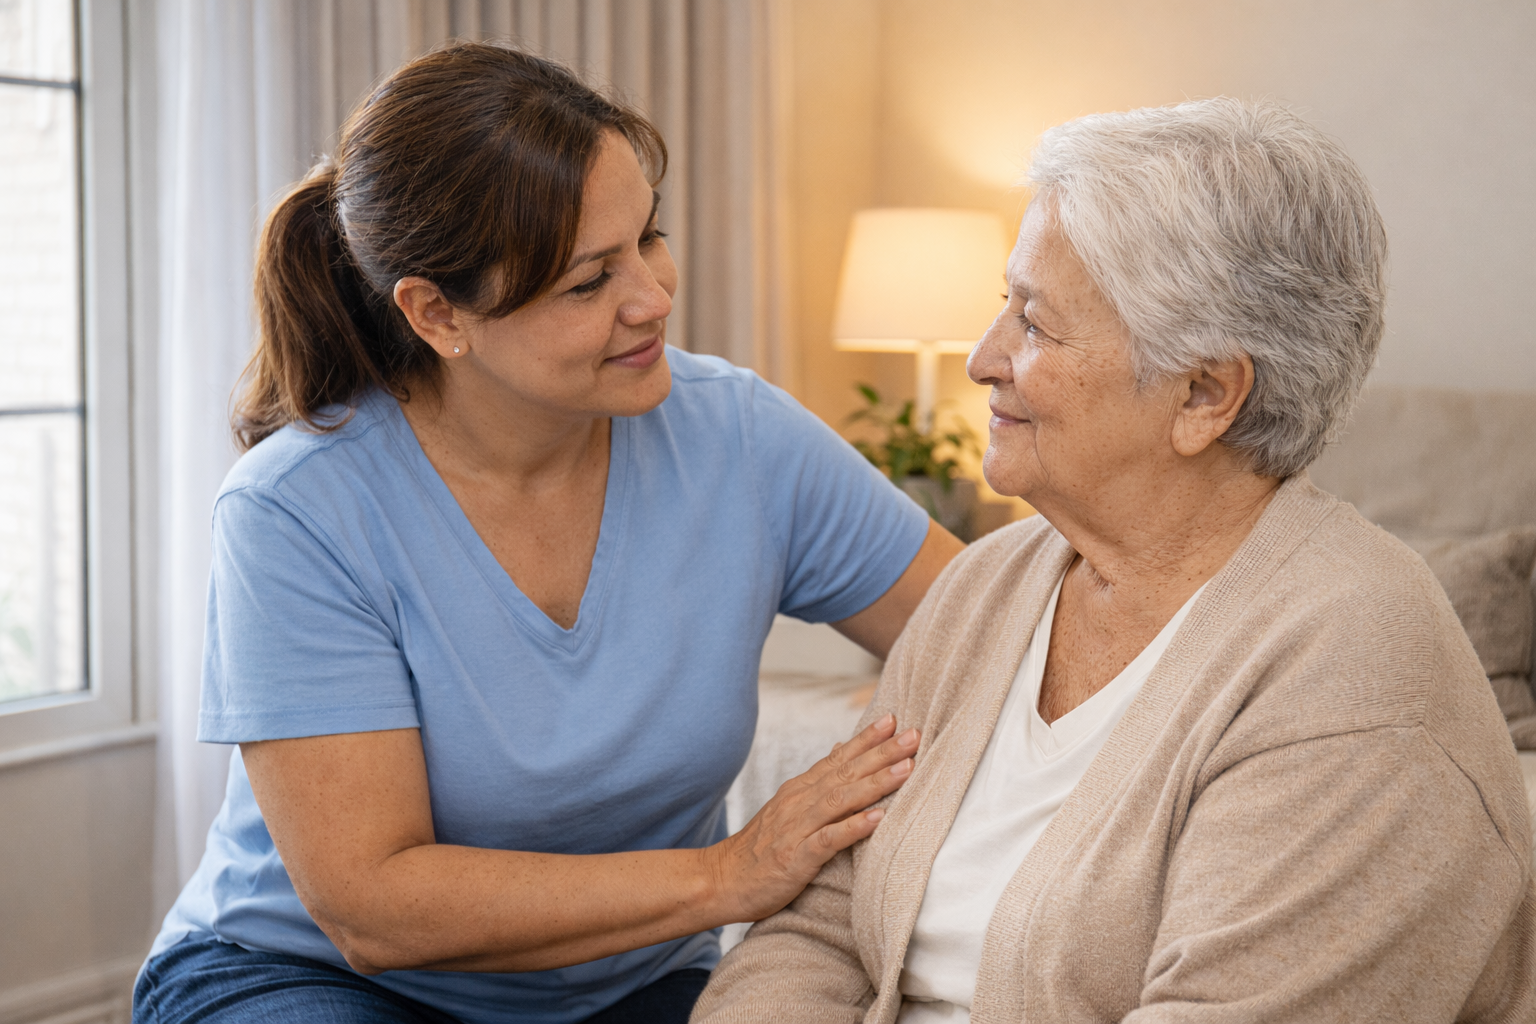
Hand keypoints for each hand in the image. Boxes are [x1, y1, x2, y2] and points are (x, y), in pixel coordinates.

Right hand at [703, 714, 918, 923]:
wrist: (720, 880)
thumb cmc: (760, 849)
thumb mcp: (788, 808)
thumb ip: (816, 782)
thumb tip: (840, 750)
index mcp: (800, 790)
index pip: (838, 758)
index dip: (867, 739)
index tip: (894, 720)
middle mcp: (800, 802)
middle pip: (846, 772)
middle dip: (882, 753)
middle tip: (914, 735)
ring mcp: (797, 828)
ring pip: (841, 799)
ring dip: (875, 782)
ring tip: (906, 769)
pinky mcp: (796, 858)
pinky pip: (829, 839)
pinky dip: (854, 827)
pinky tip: (878, 818)